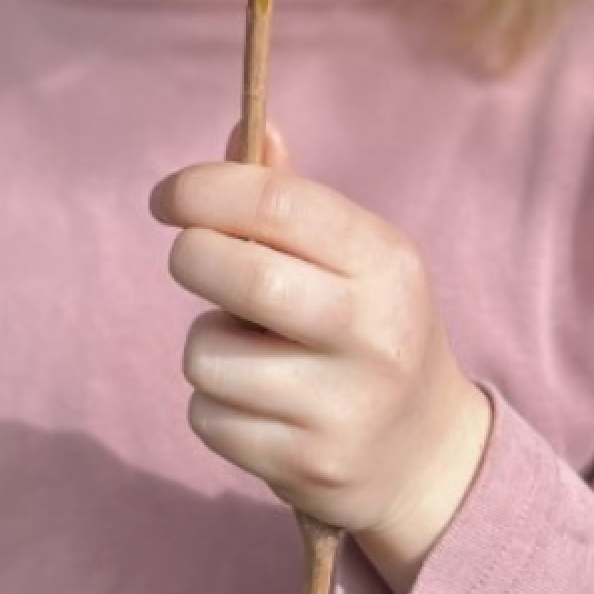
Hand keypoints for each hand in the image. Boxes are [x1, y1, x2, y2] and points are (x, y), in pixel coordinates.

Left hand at [149, 123, 491, 593]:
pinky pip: (208, 419)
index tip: (168, 197)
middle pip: (240, 273)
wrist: (425, 457)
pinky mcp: (309, 466)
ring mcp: (342, 405)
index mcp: (384, 261)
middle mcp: (372, 330)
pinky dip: (214, 407)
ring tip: (253, 352)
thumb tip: (250, 127)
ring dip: (207, 345)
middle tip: (193, 259)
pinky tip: (260, 406)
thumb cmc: (368, 330)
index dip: (205, 188)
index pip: (278, 203)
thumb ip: (293, 200)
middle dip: (191, 258)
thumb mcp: (355, 259)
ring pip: (206, 354)